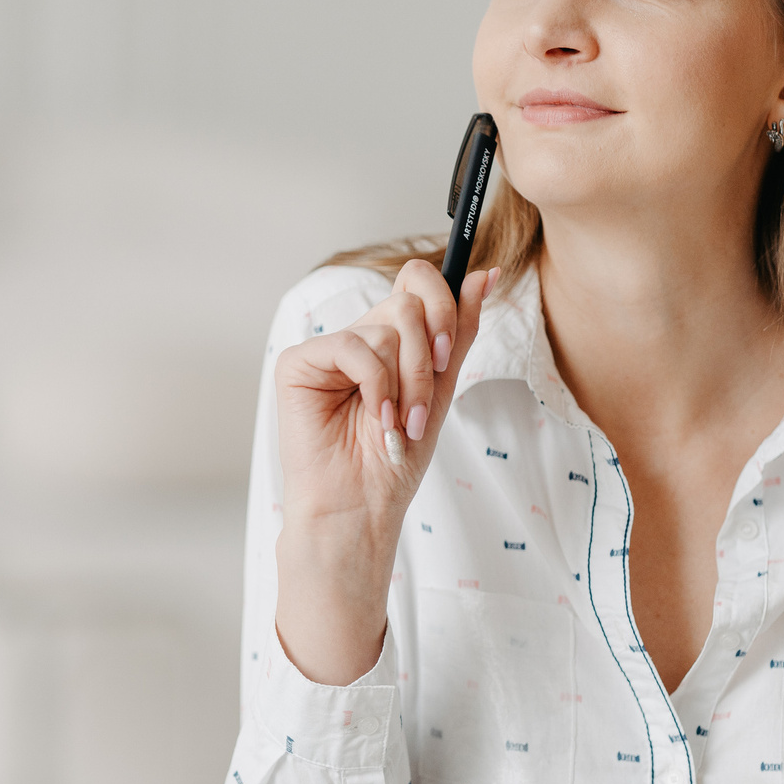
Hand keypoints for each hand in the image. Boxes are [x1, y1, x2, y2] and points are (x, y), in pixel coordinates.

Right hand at [273, 260, 493, 684]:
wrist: (361, 508)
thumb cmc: (394, 463)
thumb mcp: (440, 391)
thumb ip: (458, 333)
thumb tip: (484, 275)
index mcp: (391, 341)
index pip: (418, 281)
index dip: (443, 303)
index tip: (450, 351)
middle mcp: (360, 337)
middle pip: (409, 301)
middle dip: (430, 359)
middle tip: (423, 407)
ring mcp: (329, 349)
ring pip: (388, 326)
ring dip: (407, 383)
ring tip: (398, 424)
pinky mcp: (299, 363)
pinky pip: (354, 347)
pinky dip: (376, 386)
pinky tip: (375, 417)